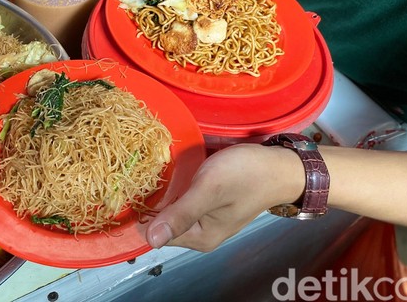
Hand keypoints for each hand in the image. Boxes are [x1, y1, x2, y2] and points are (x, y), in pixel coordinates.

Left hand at [146, 144, 304, 251]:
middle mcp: (200, 231)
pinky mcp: (208, 200)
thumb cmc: (247, 175)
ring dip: (160, 190)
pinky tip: (165, 168)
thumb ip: (181, 214)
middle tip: (135, 172)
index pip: (155, 232)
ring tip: (146, 167)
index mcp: (200, 237)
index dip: (139, 212)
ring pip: (170, 206)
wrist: (280, 165)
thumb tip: (150, 240)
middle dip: (149, 199)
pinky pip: (181, 195)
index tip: (126, 189)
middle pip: (161, 219)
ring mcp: (204, 215)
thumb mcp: (210, 190)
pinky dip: (173, 184)